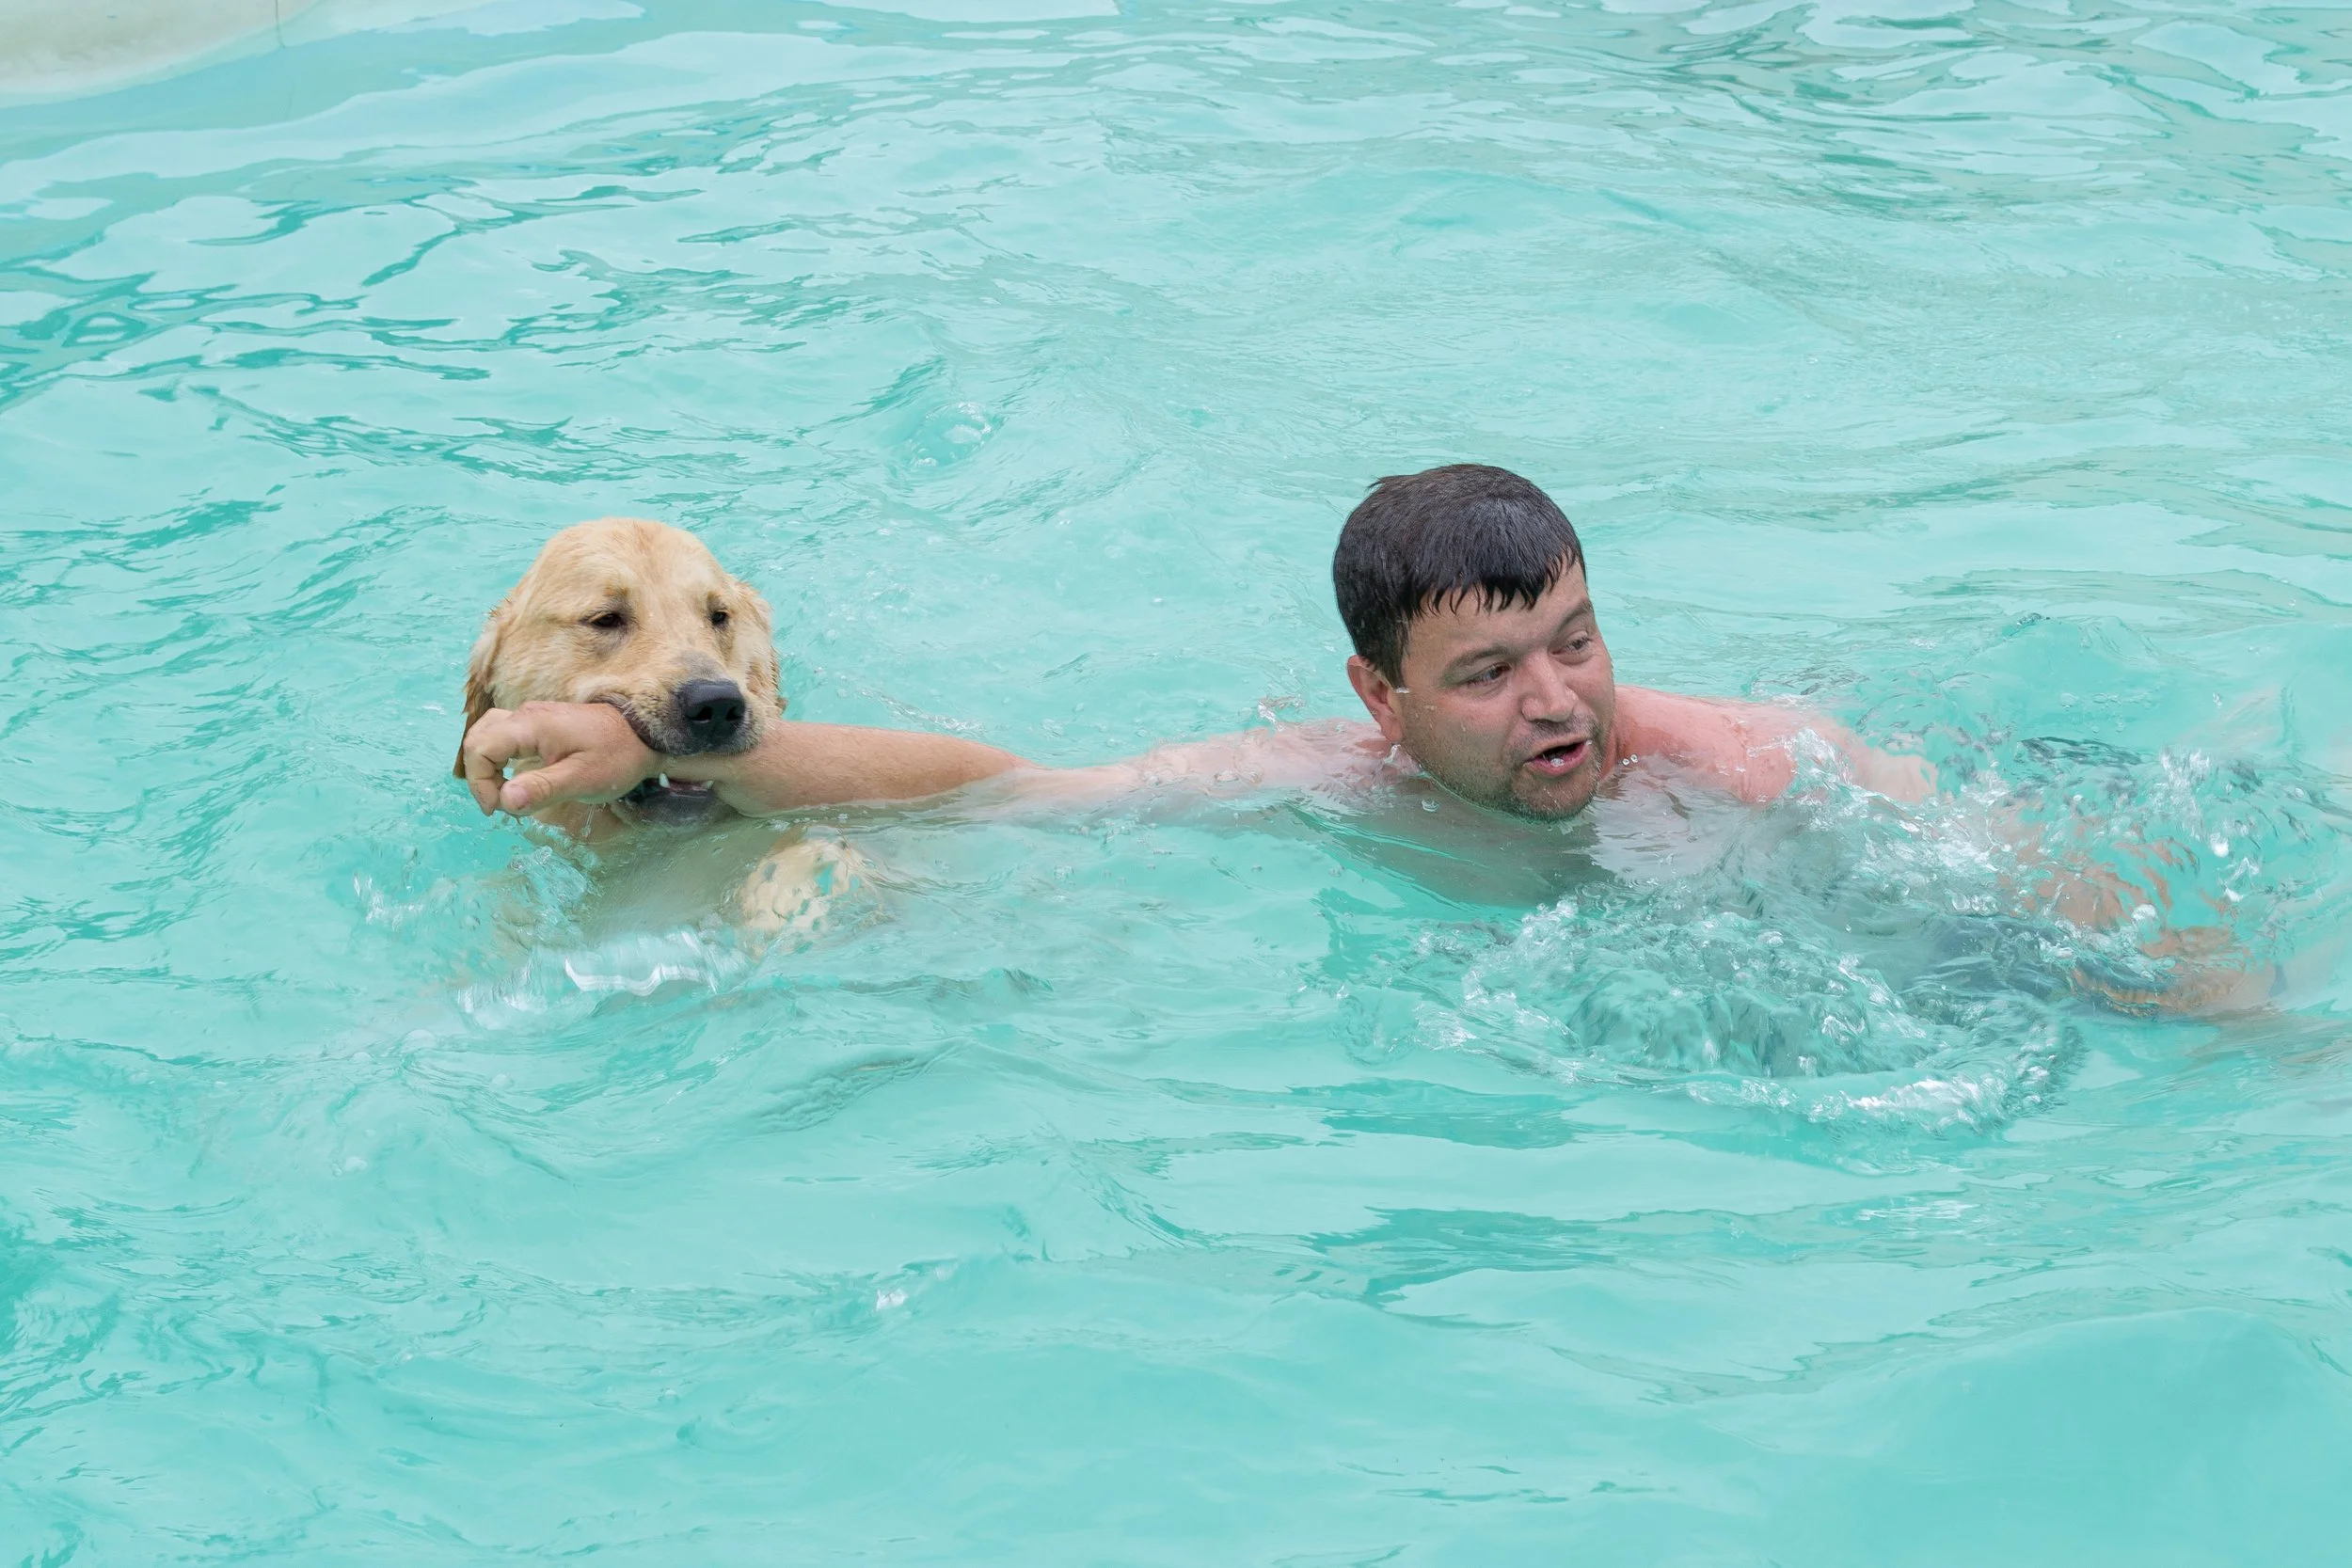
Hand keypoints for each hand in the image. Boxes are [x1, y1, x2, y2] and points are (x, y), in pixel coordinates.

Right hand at [459, 701, 656, 816]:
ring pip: (488, 734)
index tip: (499, 809)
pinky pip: (505, 736)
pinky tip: (516, 779)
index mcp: (531, 725)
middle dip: (479, 775)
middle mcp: (525, 715)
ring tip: (505, 793)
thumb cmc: (618, 756)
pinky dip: (500, 758)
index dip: (480, 783)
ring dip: (487, 765)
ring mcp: (532, 717)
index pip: (479, 748)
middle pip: (477, 739)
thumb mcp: (582, 779)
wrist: (645, 735)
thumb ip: (542, 788)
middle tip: (500, 805)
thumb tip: (505, 801)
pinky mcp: (541, 724)